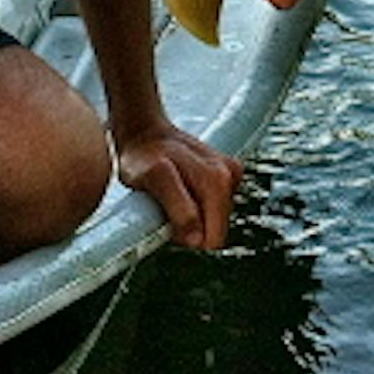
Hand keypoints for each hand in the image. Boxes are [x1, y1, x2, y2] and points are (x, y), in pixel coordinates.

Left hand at [114, 121, 244, 249]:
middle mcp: (230, 176)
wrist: (143, 132)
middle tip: (166, 205)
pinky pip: (212, 208)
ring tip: (171, 193)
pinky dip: (194, 205)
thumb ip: (179, 209)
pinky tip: (181, 189)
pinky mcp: (226, 175)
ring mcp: (229, 175)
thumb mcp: (155, 179)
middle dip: (190, 228)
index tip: (168, 219)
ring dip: (191, 216)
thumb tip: (198, 240)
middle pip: (214, 231)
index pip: (213, 239)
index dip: (187, 238)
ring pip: (212, 220)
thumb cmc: (144, 156)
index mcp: (218, 180)